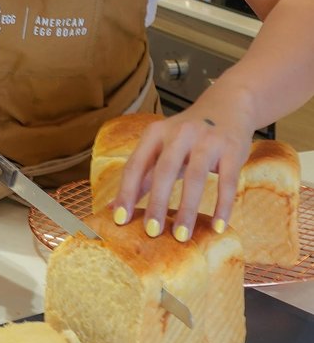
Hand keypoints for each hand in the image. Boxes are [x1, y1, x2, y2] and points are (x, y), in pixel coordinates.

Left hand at [112, 86, 254, 240]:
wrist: (228, 105)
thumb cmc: (187, 137)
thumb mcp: (161, 148)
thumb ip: (141, 176)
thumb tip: (112, 208)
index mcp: (155, 133)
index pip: (136, 164)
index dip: (127, 192)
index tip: (120, 220)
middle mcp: (180, 133)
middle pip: (165, 170)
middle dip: (157, 203)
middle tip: (152, 233)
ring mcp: (207, 140)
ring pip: (195, 176)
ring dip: (188, 209)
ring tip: (181, 236)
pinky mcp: (231, 149)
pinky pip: (227, 181)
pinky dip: (222, 206)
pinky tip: (217, 226)